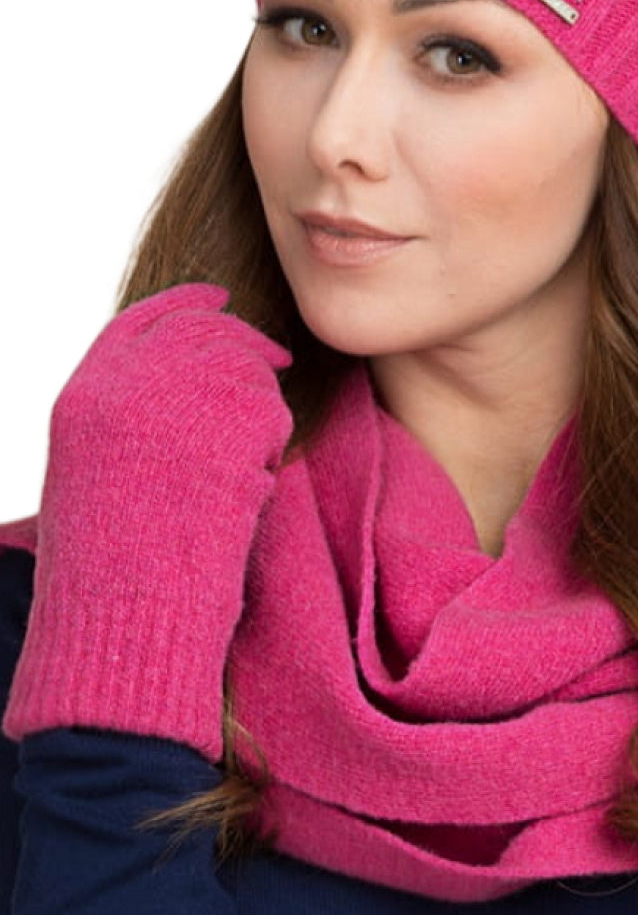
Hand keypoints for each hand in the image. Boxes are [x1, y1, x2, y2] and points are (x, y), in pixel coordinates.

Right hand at [2, 283, 293, 760]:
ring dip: (259, 406)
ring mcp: (179, 398)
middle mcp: (126, 384)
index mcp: (85, 395)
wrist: (126, 615)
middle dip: (243, 342)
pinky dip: (272, 444)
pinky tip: (250, 486)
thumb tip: (184, 393)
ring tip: (245, 463)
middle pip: (203, 329)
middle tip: (276, 359)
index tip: (216, 299)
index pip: (141, 321)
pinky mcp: (228, 422)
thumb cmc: (113, 573)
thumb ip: (133, 422)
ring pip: (245, 367)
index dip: (184, 304)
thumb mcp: (99, 477)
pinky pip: (272, 412)